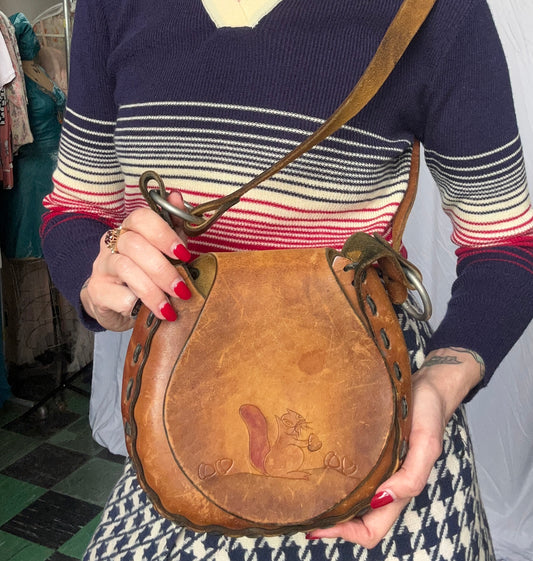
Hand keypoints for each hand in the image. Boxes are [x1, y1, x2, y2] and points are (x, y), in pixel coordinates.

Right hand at [81, 192, 191, 330]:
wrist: (116, 303)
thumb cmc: (146, 272)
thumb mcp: (165, 249)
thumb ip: (174, 226)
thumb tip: (177, 197)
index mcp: (131, 228)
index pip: (141, 218)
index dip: (164, 234)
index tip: (184, 254)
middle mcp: (112, 243)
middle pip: (135, 246)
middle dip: (163, 270)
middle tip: (182, 290)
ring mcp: (101, 265)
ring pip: (126, 269)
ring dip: (152, 291)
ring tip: (169, 309)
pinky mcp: (96, 290)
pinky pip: (117, 295)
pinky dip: (135, 305)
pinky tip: (146, 313)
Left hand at [305, 347, 483, 546]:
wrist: (429, 388)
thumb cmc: (429, 414)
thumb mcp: (427, 444)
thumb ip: (412, 476)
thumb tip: (382, 498)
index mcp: (399, 489)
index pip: (371, 530)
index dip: (345, 533)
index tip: (318, 525)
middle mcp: (386, 484)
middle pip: (357, 521)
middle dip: (331, 524)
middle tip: (303, 514)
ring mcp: (378, 469)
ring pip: (353, 501)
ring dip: (332, 506)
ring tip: (307, 497)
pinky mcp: (371, 452)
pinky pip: (352, 475)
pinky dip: (336, 481)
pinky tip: (319, 468)